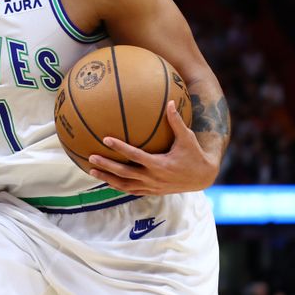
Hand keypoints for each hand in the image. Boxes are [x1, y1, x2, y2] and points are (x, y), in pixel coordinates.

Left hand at [87, 101, 217, 195]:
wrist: (203, 178)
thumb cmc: (194, 154)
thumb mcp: (187, 138)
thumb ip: (176, 121)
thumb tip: (170, 102)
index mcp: (160, 164)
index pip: (135, 156)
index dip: (120, 147)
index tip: (105, 139)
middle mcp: (154, 178)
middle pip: (125, 173)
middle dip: (107, 165)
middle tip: (91, 157)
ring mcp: (152, 187)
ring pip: (125, 185)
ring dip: (107, 178)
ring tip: (91, 170)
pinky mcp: (152, 192)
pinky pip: (131, 190)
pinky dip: (118, 186)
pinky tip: (105, 180)